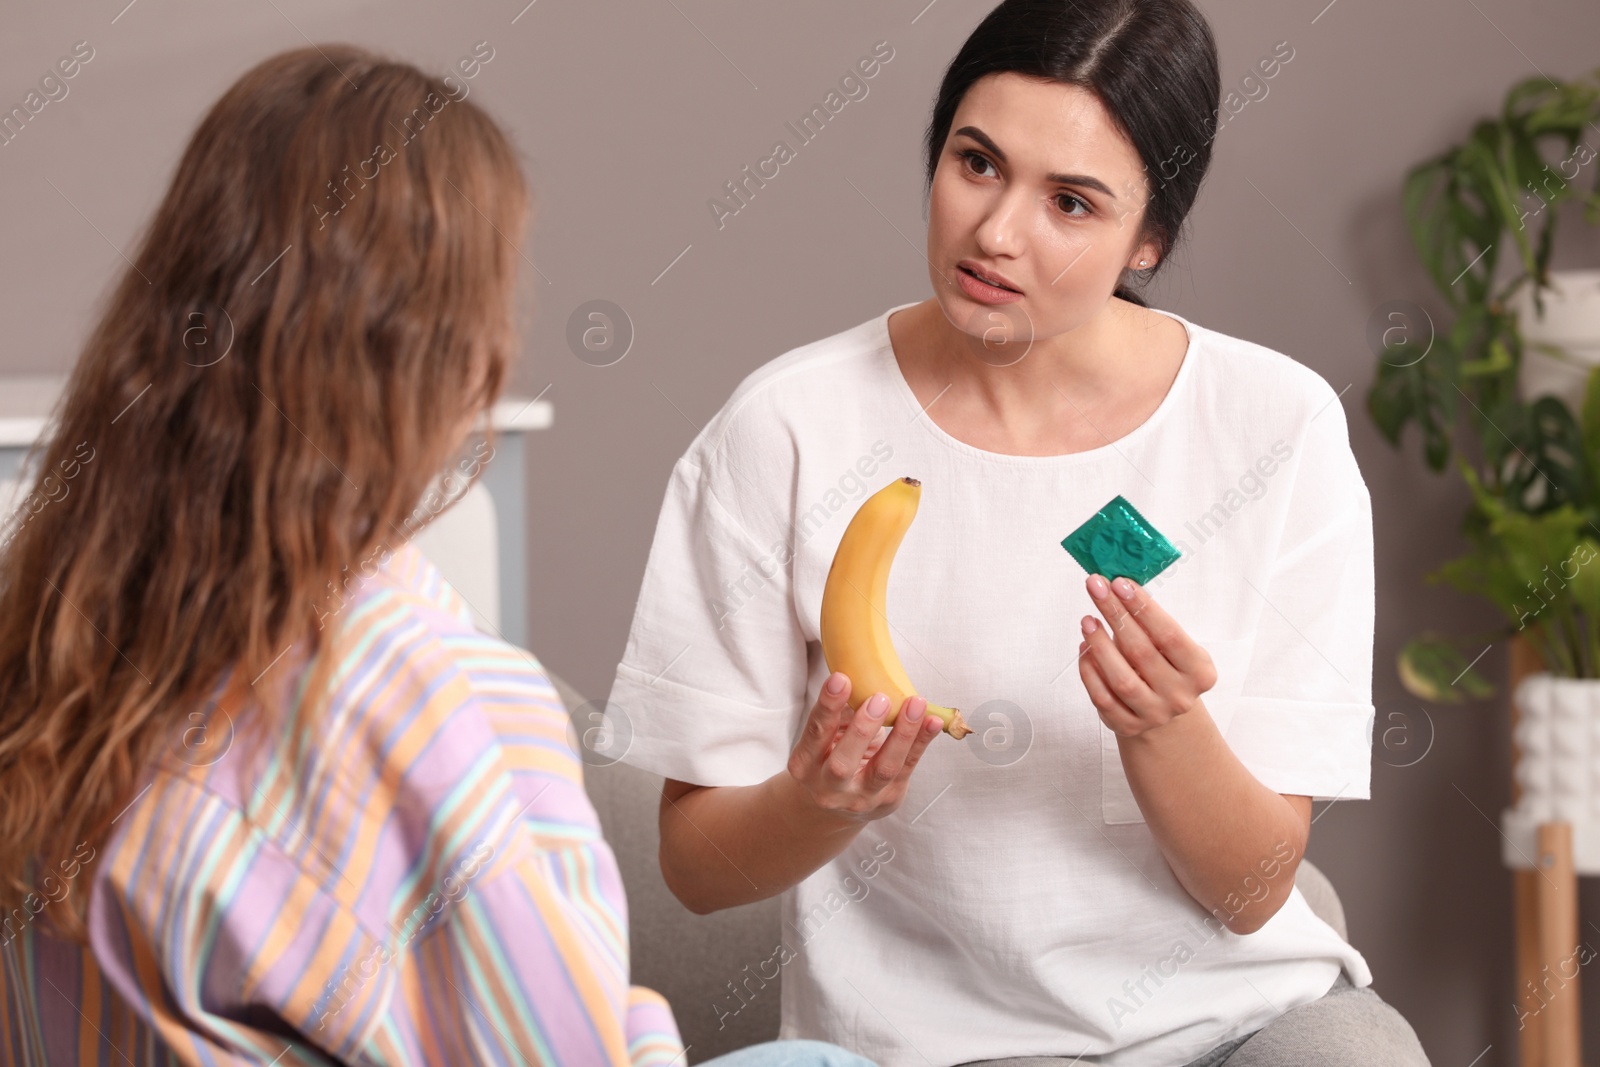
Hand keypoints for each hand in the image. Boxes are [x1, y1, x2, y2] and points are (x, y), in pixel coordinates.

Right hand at [785, 671, 942, 823]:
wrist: (835, 806)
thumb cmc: (831, 758)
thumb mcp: (825, 739)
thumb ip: (839, 715)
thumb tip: (862, 678)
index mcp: (805, 766)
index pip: (816, 734)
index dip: (828, 706)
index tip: (841, 679)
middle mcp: (828, 788)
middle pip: (843, 763)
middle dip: (863, 728)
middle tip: (880, 697)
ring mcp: (860, 798)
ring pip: (883, 769)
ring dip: (902, 734)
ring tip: (915, 704)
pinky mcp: (888, 799)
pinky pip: (907, 767)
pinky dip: (921, 742)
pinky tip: (932, 721)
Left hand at [1078, 573, 1216, 738]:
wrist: (1163, 713)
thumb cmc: (1165, 667)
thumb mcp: (1171, 647)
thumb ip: (1150, 622)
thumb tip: (1117, 585)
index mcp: (1199, 672)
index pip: (1170, 635)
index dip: (1143, 608)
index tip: (1120, 583)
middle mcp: (1179, 696)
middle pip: (1142, 651)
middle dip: (1115, 614)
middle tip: (1096, 588)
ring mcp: (1153, 714)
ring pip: (1121, 678)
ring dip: (1100, 645)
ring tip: (1087, 620)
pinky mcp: (1128, 726)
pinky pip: (1102, 697)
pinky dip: (1089, 671)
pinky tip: (1085, 647)